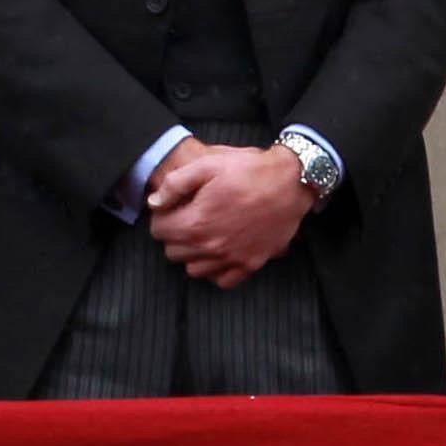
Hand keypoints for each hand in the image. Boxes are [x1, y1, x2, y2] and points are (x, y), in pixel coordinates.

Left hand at [145, 142, 312, 288]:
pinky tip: (219, 251)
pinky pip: (222, 280)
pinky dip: (216, 270)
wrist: (291, 181)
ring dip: (192, 254)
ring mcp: (232, 259)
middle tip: (187, 217)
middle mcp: (212, 247)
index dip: (162, 216)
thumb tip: (154, 203)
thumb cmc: (249, 170)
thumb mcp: (208, 164)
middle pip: (173, 252)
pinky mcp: (251, 264)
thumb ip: (175, 184)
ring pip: (193, 270)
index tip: (173, 207)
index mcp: (196, 222)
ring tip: (202, 234)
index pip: (159, 231)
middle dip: (174, 235)